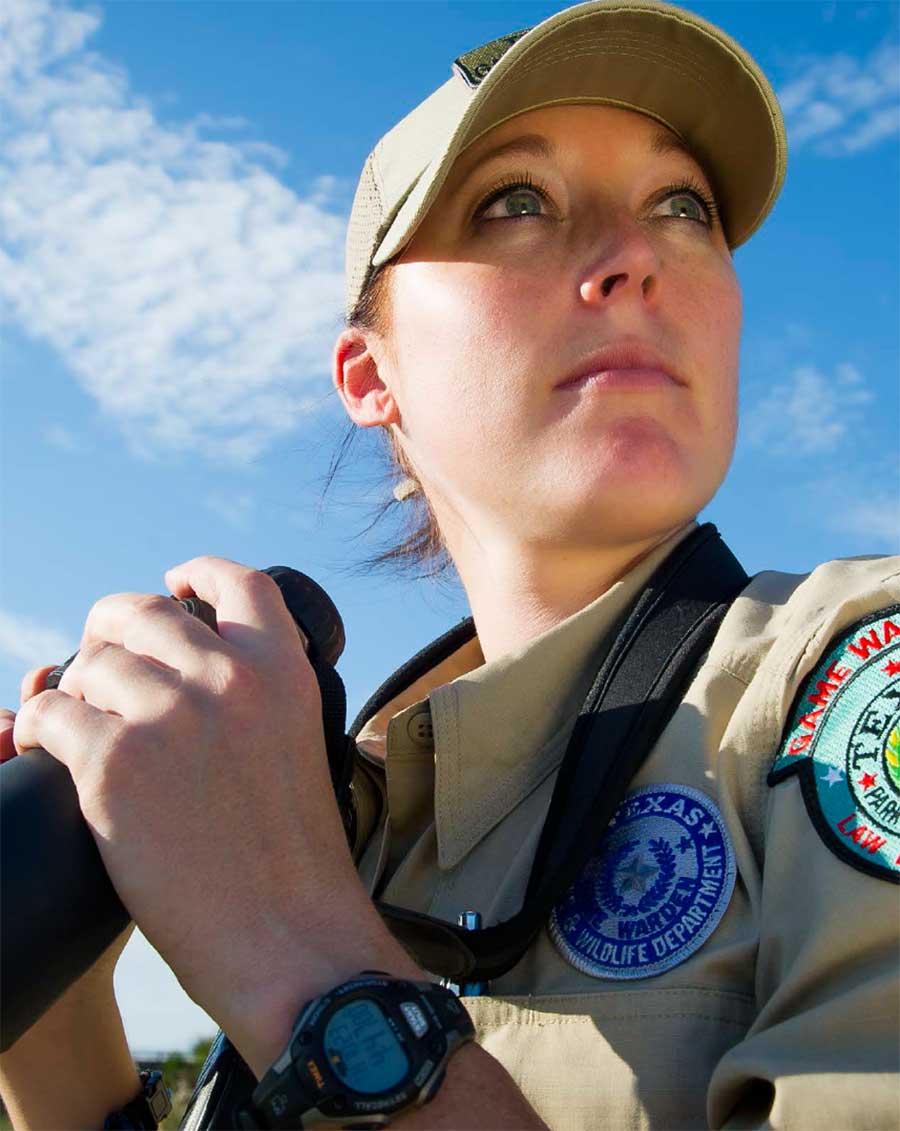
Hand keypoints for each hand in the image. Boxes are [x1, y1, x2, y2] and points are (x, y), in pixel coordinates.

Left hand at [11, 558, 396, 1067]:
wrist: (288, 938)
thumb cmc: (293, 858)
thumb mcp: (298, 744)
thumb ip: (255, 696)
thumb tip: (187, 669)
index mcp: (281, 670)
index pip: (236, 581)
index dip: (196, 572)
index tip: (172, 582)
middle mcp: (226, 678)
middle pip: (140, 613)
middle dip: (110, 632)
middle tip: (101, 664)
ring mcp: (168, 716)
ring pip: (88, 665)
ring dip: (78, 690)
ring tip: (84, 726)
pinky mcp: (113, 763)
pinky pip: (51, 713)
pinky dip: (44, 727)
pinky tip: (55, 750)